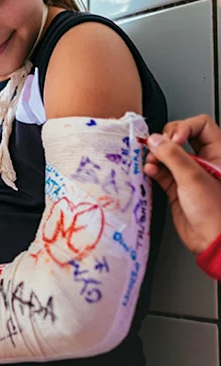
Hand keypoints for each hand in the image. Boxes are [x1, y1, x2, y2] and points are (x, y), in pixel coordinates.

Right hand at [144, 120, 220, 253]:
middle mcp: (205, 161)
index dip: (184, 127)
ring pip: (169, 154)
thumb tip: (155, 139)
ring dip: (156, 155)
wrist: (211, 240)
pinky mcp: (177, 187)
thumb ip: (172, 155)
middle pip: (181, 137)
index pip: (201, 126)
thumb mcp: (193, 178)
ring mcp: (190, 174)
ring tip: (151, 161)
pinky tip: (150, 170)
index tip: (173, 139)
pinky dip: (153, 169)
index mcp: (218, 153)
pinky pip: (162, 171)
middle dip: (166, 140)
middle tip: (159, 148)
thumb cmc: (215, 212)